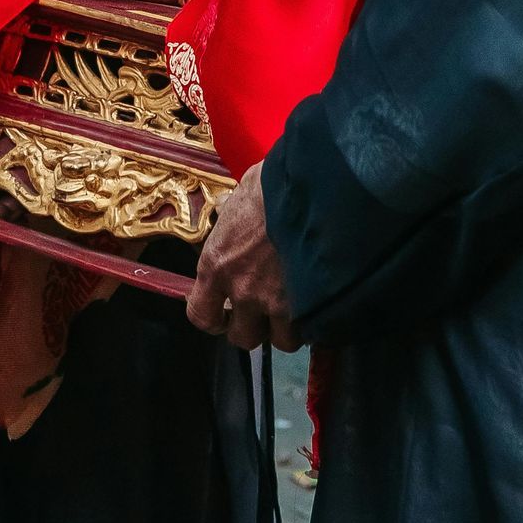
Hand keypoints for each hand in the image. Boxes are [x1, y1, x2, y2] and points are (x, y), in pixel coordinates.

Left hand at [187, 163, 301, 349]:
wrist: (314, 185)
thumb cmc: (273, 182)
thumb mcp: (240, 194)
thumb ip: (230, 212)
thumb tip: (227, 208)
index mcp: (217, 263)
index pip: (201, 315)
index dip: (213, 319)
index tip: (224, 313)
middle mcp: (243, 291)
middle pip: (244, 338)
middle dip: (256, 327)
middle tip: (267, 309)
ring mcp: (280, 302)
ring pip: (283, 340)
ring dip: (289, 327)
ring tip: (298, 307)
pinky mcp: (312, 305)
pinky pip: (313, 331)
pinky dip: (316, 322)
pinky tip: (322, 302)